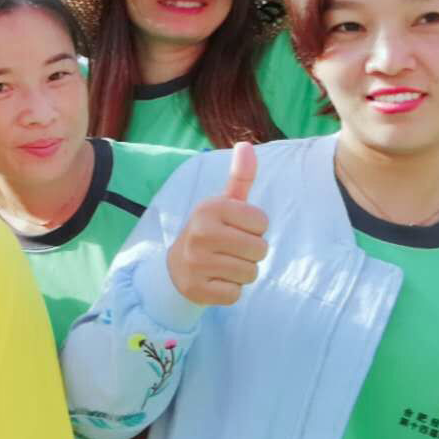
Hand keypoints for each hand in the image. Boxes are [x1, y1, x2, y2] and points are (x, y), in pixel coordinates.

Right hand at [167, 143, 268, 305]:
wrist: (176, 267)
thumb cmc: (210, 231)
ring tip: (223, 264)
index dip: (254, 227)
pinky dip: (230, 290)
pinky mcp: (197, 290)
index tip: (235, 228)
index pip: (261, 222)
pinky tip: (215, 280)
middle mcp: (200, 233)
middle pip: (260, 250)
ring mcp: (196, 264)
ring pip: (250, 273)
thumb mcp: (223, 203)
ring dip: (242, 272)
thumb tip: (246, 145)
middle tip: (230, 249)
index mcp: (209, 208)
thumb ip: (240, 177)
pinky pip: (236, 293)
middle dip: (251, 252)